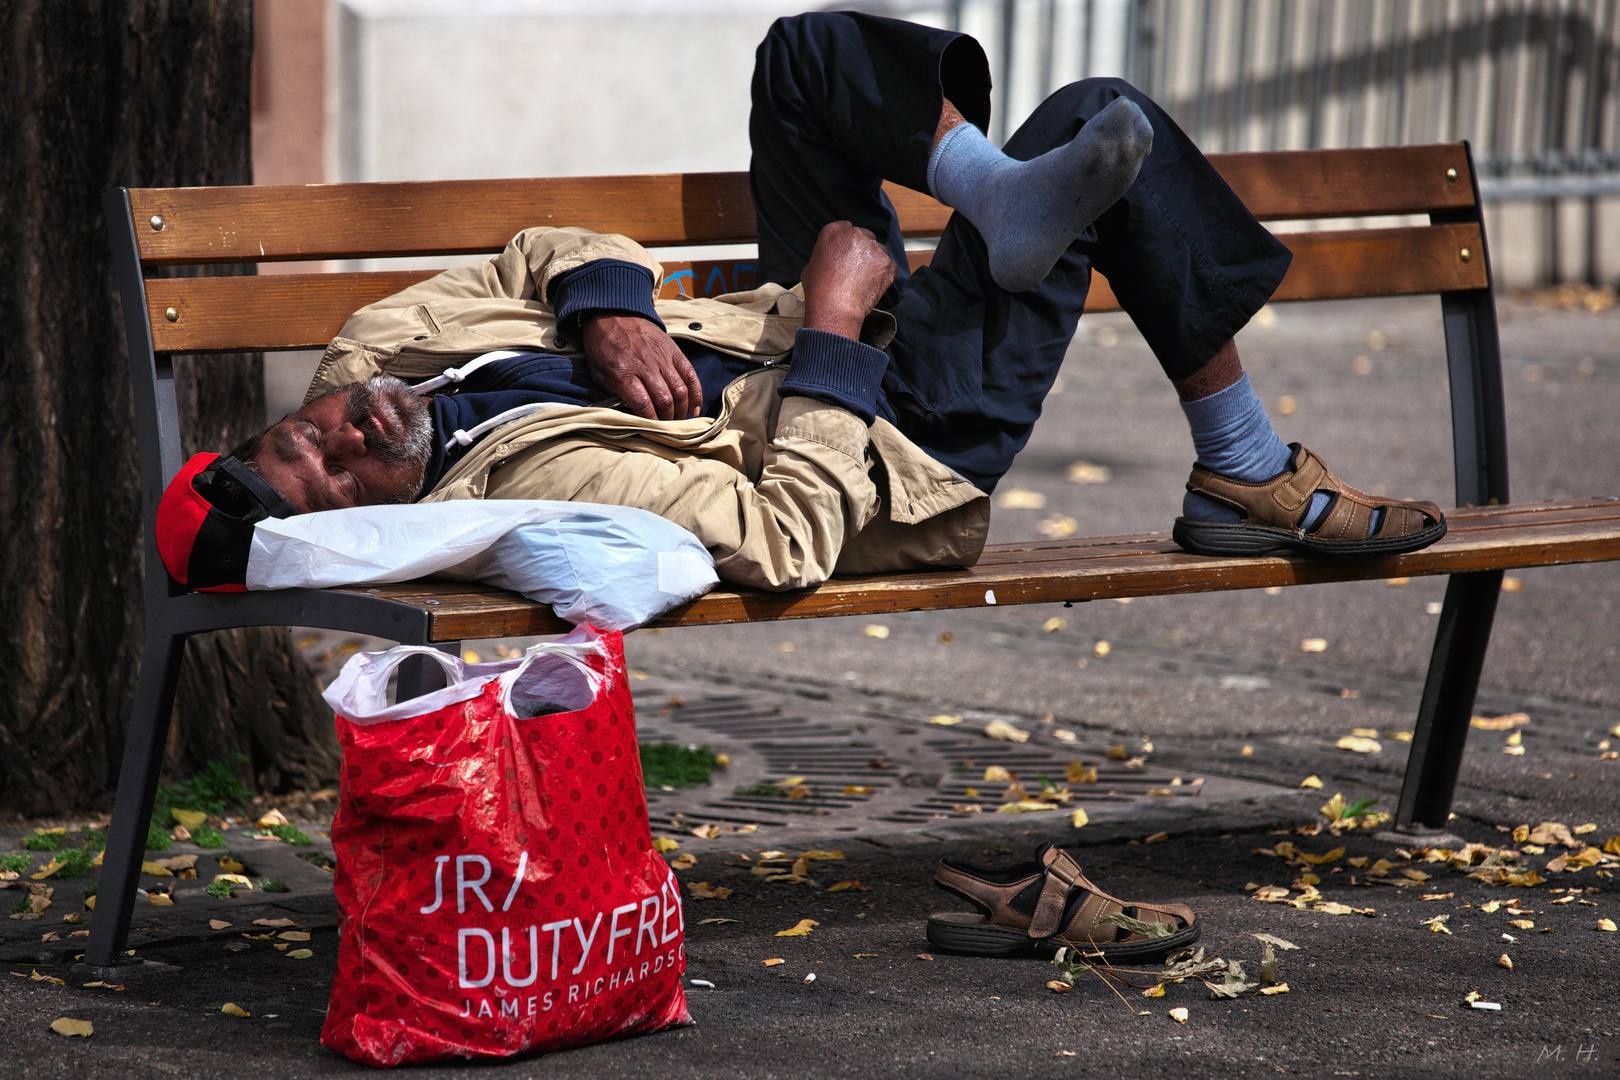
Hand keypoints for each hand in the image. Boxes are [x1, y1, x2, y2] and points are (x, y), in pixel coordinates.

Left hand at [580, 314, 703, 419]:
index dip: (651, 421)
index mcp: (623, 373)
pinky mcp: (673, 351)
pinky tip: (694, 407)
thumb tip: (631, 413)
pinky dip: (695, 393)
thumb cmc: (603, 347)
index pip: (643, 405)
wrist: (613, 314)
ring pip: (680, 390)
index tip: (653, 430)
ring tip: (678, 419)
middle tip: (667, 427)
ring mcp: (662, 357)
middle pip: (665, 400)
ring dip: (681, 410)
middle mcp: (645, 366)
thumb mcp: (598, 373)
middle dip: (668, 419)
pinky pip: (690, 374)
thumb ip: (614, 393)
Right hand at [800, 221, 897, 339]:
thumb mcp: (811, 266)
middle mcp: (855, 234)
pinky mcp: (887, 263)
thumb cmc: (818, 291)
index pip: (846, 229)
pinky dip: (884, 276)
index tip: (847, 254)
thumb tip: (831, 260)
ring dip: (874, 262)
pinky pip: (889, 267)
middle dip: (862, 250)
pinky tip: (872, 287)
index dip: (847, 243)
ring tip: (863, 281)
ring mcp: (874, 248)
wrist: (834, 308)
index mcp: (834, 230)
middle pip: (865, 237)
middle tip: (856, 269)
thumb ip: (825, 256)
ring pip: (879, 251)